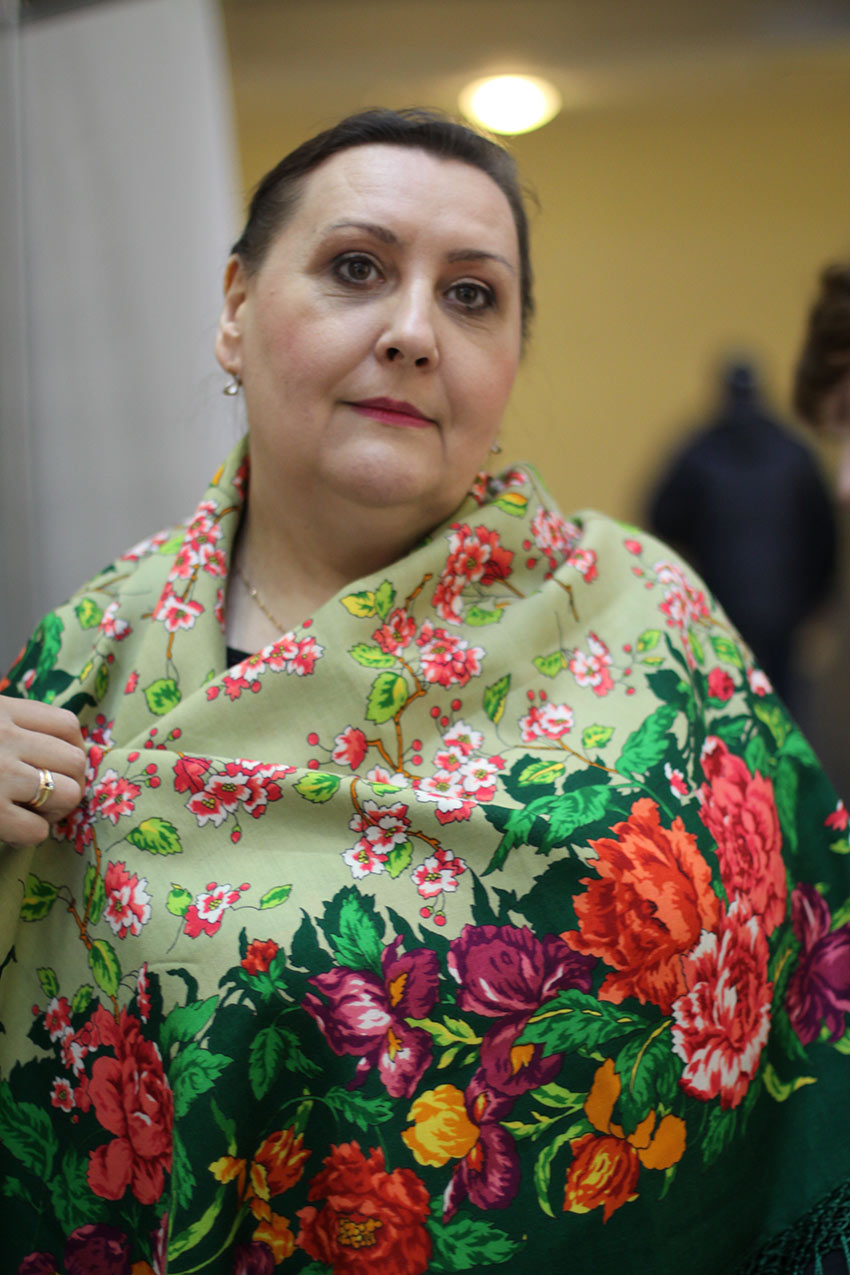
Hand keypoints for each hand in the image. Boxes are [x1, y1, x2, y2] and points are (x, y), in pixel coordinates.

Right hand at [0, 696, 85, 844]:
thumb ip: (16, 729)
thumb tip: (66, 758)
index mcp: (2, 710)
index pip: (67, 724)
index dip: (72, 750)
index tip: (55, 766)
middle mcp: (4, 736)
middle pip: (75, 761)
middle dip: (68, 785)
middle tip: (43, 798)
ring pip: (68, 794)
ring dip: (54, 811)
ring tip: (28, 813)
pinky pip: (37, 830)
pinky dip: (28, 835)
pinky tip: (8, 831)